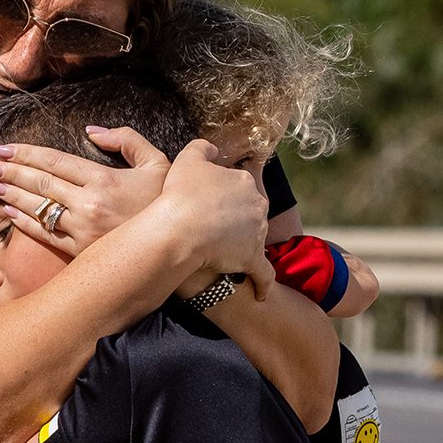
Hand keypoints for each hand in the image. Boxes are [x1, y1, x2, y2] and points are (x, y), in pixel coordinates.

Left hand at [0, 126, 169, 259]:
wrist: (179, 244)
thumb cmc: (166, 201)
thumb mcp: (157, 161)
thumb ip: (127, 140)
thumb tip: (92, 132)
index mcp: (103, 179)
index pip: (55, 162)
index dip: (27, 154)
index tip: (5, 149)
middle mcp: (89, 203)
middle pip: (41, 184)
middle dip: (11, 172)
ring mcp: (83, 230)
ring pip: (39, 208)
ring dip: (12, 196)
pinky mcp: (81, 251)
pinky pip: (46, 234)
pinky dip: (25, 223)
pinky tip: (9, 213)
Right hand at [159, 139, 273, 298]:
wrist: (179, 230)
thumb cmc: (180, 194)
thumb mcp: (188, 158)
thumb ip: (202, 148)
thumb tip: (212, 148)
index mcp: (244, 181)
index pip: (238, 187)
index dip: (221, 195)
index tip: (206, 204)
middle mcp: (256, 205)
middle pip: (248, 213)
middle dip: (235, 220)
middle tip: (211, 229)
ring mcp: (257, 233)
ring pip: (254, 240)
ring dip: (242, 247)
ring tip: (220, 255)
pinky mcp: (253, 259)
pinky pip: (263, 274)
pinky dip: (263, 284)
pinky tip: (260, 294)